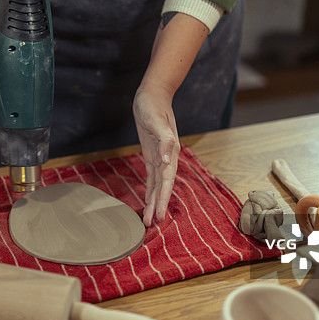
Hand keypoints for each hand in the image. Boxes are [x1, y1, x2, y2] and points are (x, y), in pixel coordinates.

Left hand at [133, 83, 180, 226]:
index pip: (166, 180)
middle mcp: (167, 157)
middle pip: (162, 187)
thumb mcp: (157, 121)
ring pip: (157, 184)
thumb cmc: (154, 106)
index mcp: (170, 152)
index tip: (160, 215)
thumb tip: (167, 161)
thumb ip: (164, 141)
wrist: (153, 95)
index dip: (163, 198)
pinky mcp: (151, 154)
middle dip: (158, 205)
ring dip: (153, 201)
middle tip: (152, 224)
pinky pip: (152, 176)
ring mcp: (160, 156)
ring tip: (149, 219)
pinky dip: (150, 189)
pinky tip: (148, 200)